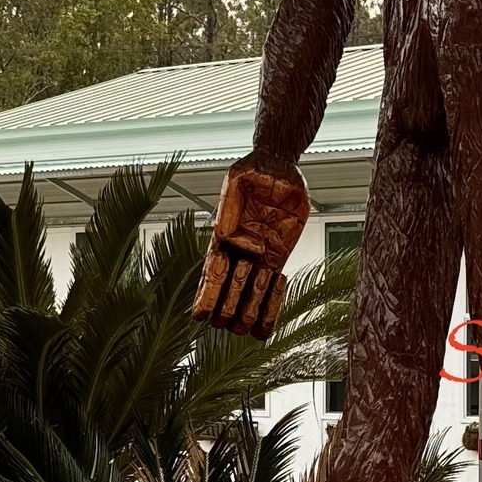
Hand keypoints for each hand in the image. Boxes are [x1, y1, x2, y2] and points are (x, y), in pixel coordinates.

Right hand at [193, 156, 310, 337]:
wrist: (278, 167)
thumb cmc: (255, 170)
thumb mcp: (240, 179)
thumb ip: (232, 206)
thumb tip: (237, 244)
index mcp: (221, 239)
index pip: (209, 277)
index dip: (204, 299)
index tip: (202, 314)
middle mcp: (236, 254)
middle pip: (224, 301)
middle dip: (230, 308)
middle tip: (241, 296)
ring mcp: (257, 259)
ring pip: (246, 305)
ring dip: (251, 312)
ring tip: (261, 295)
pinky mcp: (277, 258)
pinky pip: (271, 294)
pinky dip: (273, 304)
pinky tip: (280, 286)